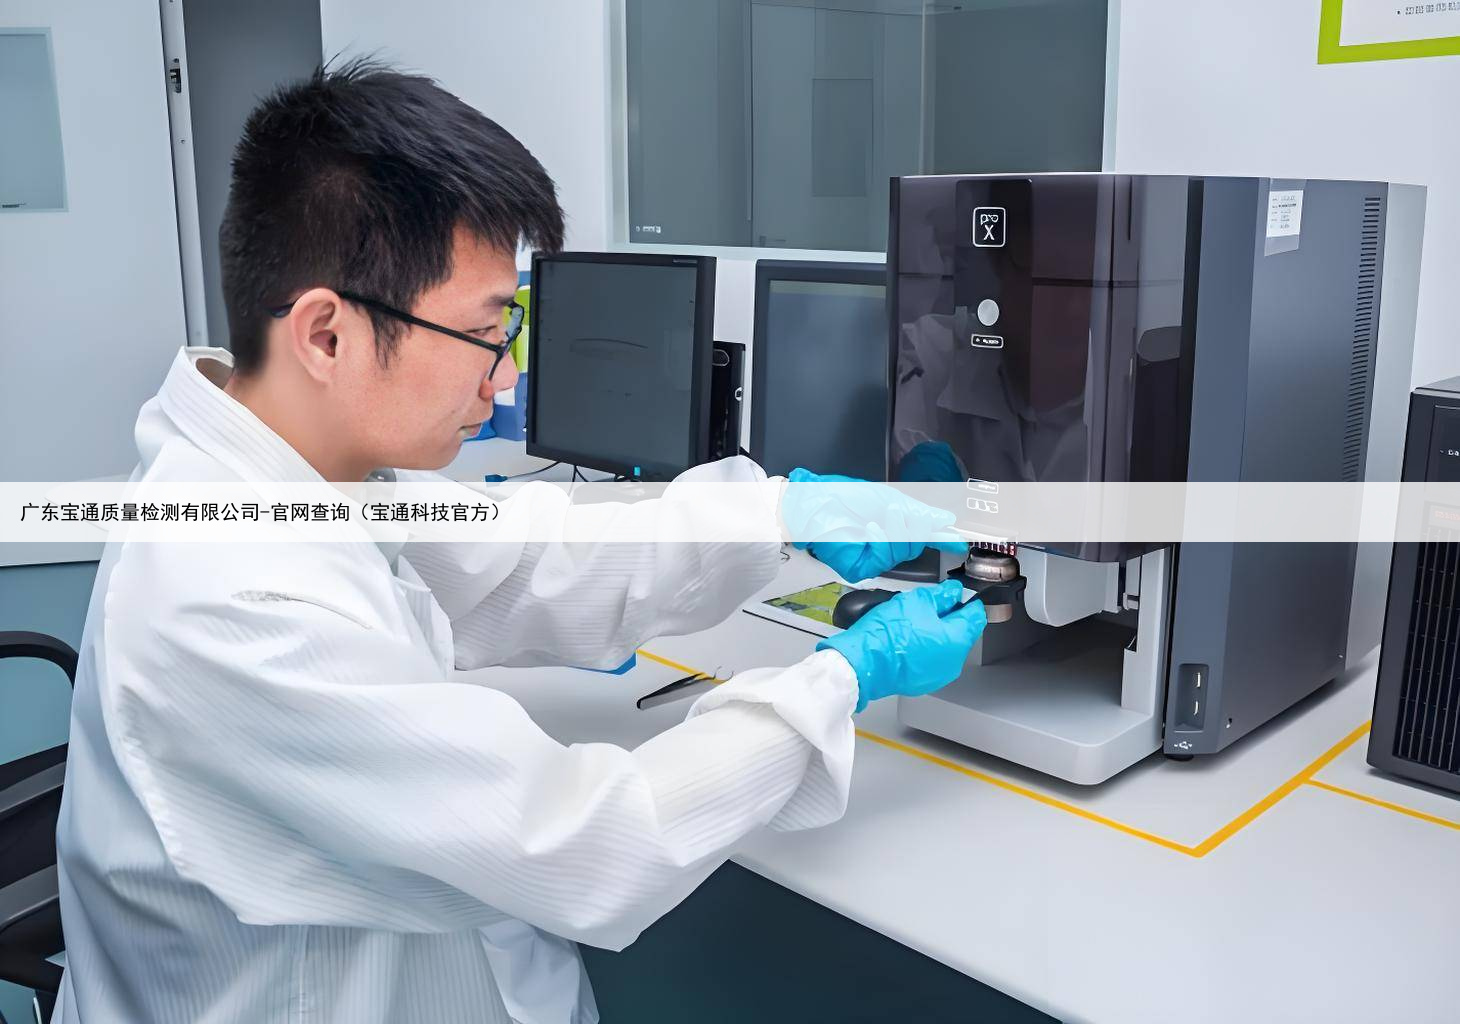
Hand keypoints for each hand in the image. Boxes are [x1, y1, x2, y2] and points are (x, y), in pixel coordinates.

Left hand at [781, 468, 967, 582]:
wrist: (811, 502)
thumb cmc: (839, 496)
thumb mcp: (886, 496)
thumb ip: (918, 511)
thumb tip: (945, 518)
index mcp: (893, 524)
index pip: (923, 534)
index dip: (942, 537)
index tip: (960, 539)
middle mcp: (885, 542)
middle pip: (917, 545)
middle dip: (917, 526)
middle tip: (904, 512)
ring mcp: (873, 556)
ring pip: (903, 552)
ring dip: (898, 530)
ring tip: (885, 515)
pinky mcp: (860, 567)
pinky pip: (884, 558)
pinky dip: (882, 541)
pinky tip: (872, 528)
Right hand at [816, 580, 985, 711]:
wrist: (863, 663)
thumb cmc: (887, 635)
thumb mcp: (916, 601)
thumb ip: (941, 595)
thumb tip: (952, 592)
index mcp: (957, 640)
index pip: (976, 616)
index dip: (967, 601)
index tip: (956, 594)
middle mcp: (953, 662)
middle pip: (961, 633)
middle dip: (948, 617)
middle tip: (926, 606)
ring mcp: (938, 675)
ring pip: (945, 647)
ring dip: (935, 633)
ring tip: (912, 623)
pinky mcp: (922, 682)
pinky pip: (931, 660)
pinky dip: (924, 649)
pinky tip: (906, 639)